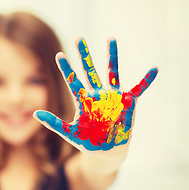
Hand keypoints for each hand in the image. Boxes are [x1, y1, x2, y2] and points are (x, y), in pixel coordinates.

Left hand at [34, 38, 157, 155]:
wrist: (107, 150)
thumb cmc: (88, 140)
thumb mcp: (70, 132)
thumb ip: (54, 123)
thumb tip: (35, 114)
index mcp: (83, 101)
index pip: (73, 81)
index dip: (66, 69)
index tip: (59, 55)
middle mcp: (97, 94)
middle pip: (89, 71)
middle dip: (84, 56)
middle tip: (79, 39)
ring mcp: (112, 97)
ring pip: (111, 72)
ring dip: (111, 56)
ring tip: (110, 39)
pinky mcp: (127, 102)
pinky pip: (138, 89)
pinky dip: (146, 80)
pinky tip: (154, 69)